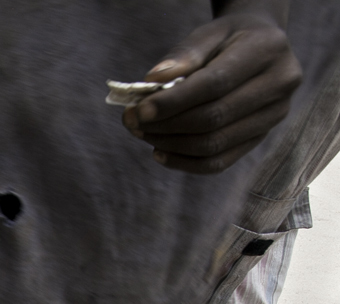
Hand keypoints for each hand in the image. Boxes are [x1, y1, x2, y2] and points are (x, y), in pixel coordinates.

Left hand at [124, 1, 301, 173]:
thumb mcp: (209, 33)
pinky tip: (160, 152)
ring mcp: (274, 115)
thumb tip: (153, 80)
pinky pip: (219, 162)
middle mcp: (279, 85)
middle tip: (132, 122)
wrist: (260, 46)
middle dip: (166, 125)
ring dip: (170, 145)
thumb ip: (184, 54)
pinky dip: (185, 163)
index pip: (214, 84)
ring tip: (143, 133)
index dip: (173, 102)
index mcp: (267, 51)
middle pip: (213, 119)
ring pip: (214, 145)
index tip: (139, 110)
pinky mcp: (260, 137)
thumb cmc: (228, 38)